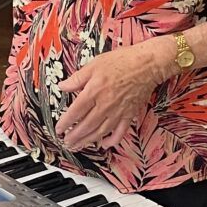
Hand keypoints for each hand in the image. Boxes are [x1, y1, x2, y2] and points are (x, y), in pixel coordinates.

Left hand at [55, 40, 170, 151]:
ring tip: (78, 146)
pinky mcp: (129, 114)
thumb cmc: (123, 61)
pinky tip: (104, 144)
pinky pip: (120, 132)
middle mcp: (105, 105)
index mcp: (94, 91)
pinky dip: (111, 141)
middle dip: (74, 136)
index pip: (75, 112)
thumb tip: (63, 86)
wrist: (147, 64)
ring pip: (100, 132)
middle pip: (86, 125)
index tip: (59, 128)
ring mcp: (118, 112)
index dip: (65, 122)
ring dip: (87, 141)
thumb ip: (77, 78)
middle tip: (66, 141)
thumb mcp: (94, 64)